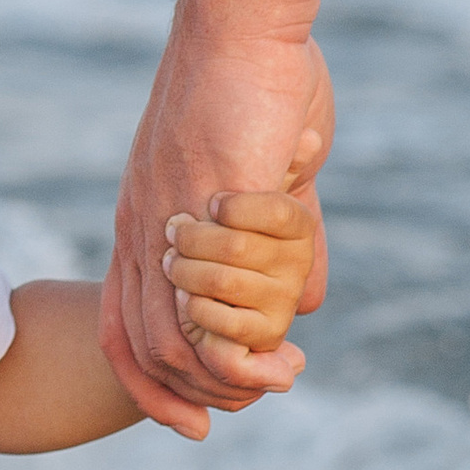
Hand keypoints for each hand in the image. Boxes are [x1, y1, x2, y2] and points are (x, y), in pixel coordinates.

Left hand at [102, 30, 333, 439]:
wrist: (244, 23)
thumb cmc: (257, 86)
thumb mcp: (265, 179)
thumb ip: (281, 243)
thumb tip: (307, 303)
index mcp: (139, 223)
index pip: (119, 329)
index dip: (150, 387)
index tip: (192, 426)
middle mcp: (139, 227)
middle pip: (146, 345)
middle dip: (198, 393)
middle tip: (262, 394)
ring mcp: (166, 214)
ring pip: (181, 327)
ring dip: (233, 361)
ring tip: (283, 368)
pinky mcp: (204, 198)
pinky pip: (217, 284)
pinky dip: (252, 322)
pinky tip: (290, 328)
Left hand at [162, 190, 316, 363]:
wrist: (207, 283)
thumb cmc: (209, 218)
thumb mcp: (229, 185)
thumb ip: (247, 174)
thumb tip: (299, 138)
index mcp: (298, 223)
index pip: (275, 213)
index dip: (233, 208)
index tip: (211, 203)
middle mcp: (300, 261)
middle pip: (236, 247)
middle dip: (190, 240)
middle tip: (172, 233)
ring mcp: (286, 298)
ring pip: (222, 282)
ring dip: (184, 273)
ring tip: (170, 264)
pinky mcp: (268, 332)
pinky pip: (226, 322)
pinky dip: (195, 308)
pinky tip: (185, 296)